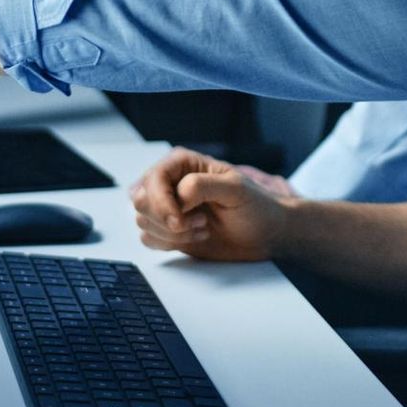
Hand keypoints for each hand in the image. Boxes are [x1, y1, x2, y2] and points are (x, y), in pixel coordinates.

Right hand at [130, 147, 289, 262]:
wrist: (264, 234)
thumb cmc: (256, 206)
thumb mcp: (235, 189)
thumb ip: (203, 185)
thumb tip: (177, 193)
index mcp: (183, 163)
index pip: (153, 179)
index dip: (161, 202)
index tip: (179, 220)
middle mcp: (171, 183)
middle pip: (141, 200)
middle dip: (166, 219)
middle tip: (199, 222)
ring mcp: (168, 207)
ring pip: (143, 221)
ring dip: (172, 233)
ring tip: (202, 227)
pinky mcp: (168, 230)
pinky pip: (148, 238)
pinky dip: (169, 243)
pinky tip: (196, 237)